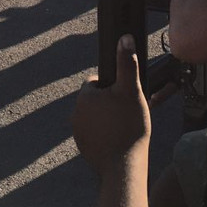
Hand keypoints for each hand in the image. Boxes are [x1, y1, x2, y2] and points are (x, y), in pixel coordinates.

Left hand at [72, 34, 150, 173]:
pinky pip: (94, 134)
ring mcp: (78, 132)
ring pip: (95, 117)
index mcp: (84, 96)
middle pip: (96, 99)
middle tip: (126, 112)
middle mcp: (76, 113)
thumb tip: (125, 38)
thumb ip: (127, 63)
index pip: (96, 81)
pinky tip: (118, 139)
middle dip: (109, 102)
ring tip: (123, 126)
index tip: (124, 96)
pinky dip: (104, 134)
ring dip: (106, 118)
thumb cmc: (128, 127)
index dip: (112, 86)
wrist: (123, 167)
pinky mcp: (83, 147)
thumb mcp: (131, 91)